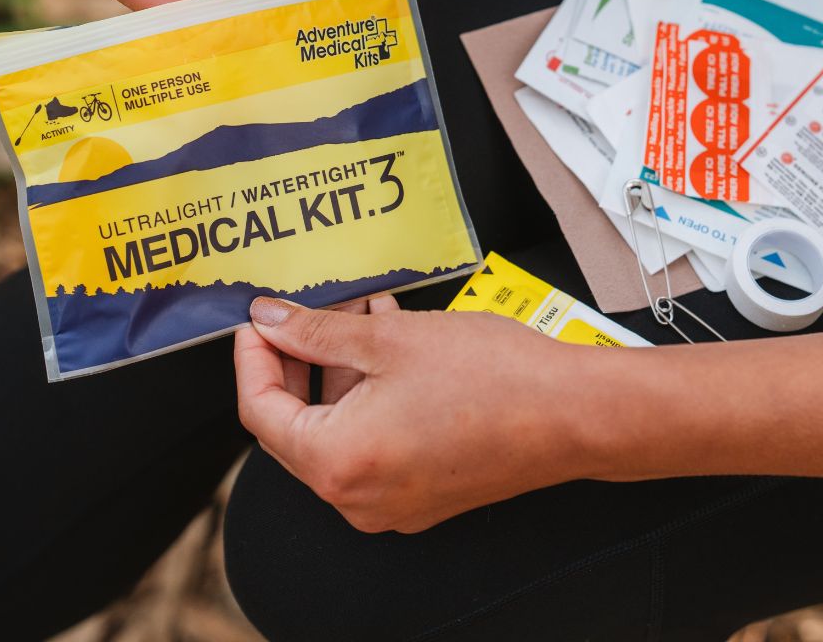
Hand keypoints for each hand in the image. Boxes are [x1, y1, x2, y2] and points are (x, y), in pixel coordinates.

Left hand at [234, 295, 598, 532]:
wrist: (569, 414)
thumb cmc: (492, 379)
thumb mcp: (390, 338)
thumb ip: (317, 332)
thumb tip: (272, 322)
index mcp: (338, 462)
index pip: (261, 411)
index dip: (253, 359)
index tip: (257, 323)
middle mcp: (358, 498)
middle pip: (296, 428)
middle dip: (297, 366)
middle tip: (301, 319)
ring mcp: (392, 503)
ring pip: (339, 433)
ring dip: (339, 377)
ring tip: (361, 321)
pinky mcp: (423, 494)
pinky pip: (374, 446)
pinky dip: (370, 400)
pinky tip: (391, 352)